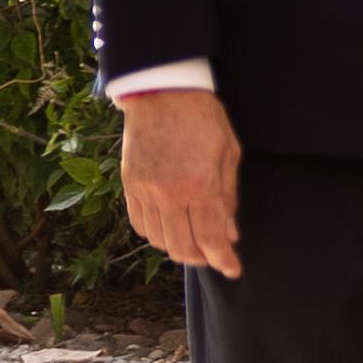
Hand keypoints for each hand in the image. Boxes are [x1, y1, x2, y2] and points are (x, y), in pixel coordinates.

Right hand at [120, 89, 242, 277]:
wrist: (163, 94)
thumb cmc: (204, 120)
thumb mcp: (229, 156)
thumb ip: (228, 199)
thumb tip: (230, 235)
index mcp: (198, 185)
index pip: (211, 238)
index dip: (223, 259)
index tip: (233, 269)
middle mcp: (167, 193)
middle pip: (182, 247)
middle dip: (201, 258)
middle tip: (215, 255)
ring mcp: (143, 190)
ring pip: (159, 239)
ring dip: (178, 247)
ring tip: (195, 240)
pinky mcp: (128, 185)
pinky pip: (139, 224)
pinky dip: (156, 233)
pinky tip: (171, 227)